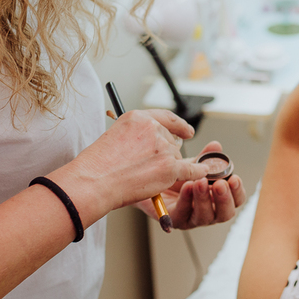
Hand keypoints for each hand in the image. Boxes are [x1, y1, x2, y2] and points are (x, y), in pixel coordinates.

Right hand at [59, 109, 207, 217]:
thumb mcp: (114, 136)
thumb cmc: (97, 166)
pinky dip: (199, 172)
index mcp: (137, 117)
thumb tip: (152, 146)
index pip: (165, 118)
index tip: (187, 131)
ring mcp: (163, 148)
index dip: (179, 125)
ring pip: (175, 158)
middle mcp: (152, 128)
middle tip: (148, 168)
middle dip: (165, 155)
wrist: (94, 182)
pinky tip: (204, 172)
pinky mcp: (169, 167)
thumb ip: (136, 136)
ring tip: (142, 177)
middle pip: (171, 141)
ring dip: (167, 169)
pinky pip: (191, 169)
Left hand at [135, 141, 247, 228]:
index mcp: (217, 199)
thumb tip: (216, 146)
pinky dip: (186, 200)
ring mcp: (193, 219)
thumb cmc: (174, 178)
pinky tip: (186, 186)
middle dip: (224, 198)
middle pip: (225, 213)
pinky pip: (183, 213)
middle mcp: (209, 212)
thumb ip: (205, 158)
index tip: (234, 178)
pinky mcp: (175, 220)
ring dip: (204, 198)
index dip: (238, 191)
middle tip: (220, 184)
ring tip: (200, 182)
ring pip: (206, 216)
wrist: (147, 183)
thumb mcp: (191, 166)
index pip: (236, 200)